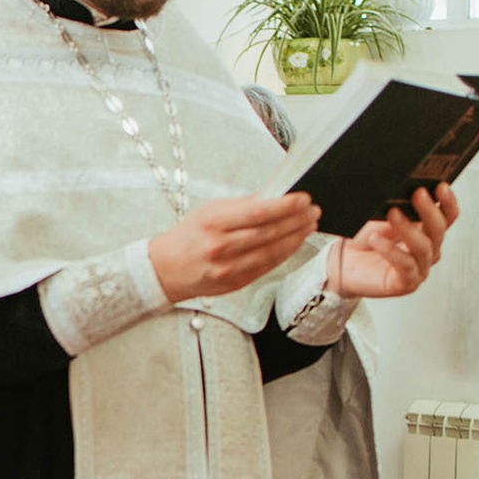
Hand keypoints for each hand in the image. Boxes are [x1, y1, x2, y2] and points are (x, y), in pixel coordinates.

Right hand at [146, 195, 318, 303]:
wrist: (165, 270)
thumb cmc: (188, 236)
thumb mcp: (209, 212)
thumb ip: (242, 205)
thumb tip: (274, 195)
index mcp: (213, 223)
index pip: (258, 212)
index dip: (285, 205)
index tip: (303, 198)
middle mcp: (221, 247)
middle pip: (269, 232)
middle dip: (296, 220)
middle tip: (314, 210)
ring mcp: (228, 268)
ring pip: (272, 252)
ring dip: (295, 237)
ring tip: (309, 225)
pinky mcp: (235, 283)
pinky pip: (267, 267)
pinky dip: (284, 254)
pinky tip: (294, 243)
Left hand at [331, 184, 459, 298]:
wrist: (343, 262)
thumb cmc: (364, 239)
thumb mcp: (380, 217)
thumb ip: (397, 208)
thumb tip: (404, 194)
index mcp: (427, 231)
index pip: (447, 216)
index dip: (448, 202)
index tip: (441, 186)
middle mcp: (428, 250)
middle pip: (438, 230)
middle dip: (429, 211)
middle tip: (417, 194)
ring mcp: (420, 268)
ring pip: (423, 247)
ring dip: (408, 228)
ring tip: (392, 212)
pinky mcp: (406, 283)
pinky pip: (405, 265)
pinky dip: (390, 250)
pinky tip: (376, 239)